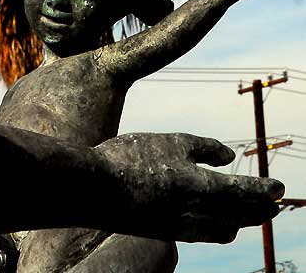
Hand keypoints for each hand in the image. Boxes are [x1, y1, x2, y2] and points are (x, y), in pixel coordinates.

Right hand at [96, 132, 282, 243]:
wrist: (96, 188)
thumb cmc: (132, 158)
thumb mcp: (171, 141)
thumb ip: (204, 148)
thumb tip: (230, 157)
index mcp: (203, 187)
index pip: (245, 192)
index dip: (264, 189)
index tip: (280, 187)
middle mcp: (198, 214)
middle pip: (240, 216)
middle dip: (260, 209)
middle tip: (275, 203)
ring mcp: (182, 227)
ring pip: (225, 229)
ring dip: (243, 221)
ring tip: (251, 213)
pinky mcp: (166, 231)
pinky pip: (206, 234)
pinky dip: (221, 226)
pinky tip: (216, 219)